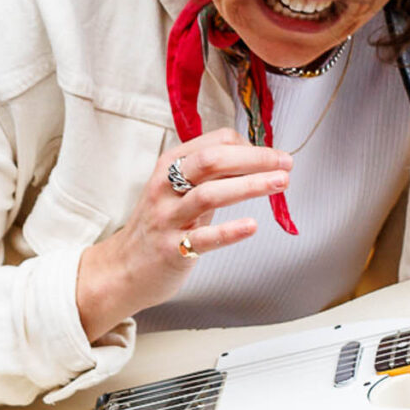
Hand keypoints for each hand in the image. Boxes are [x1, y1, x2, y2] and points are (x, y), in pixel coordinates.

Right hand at [74, 130, 291, 338]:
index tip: (272, 157)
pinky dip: (230, 231)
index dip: (249, 146)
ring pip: (209, 194)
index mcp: (170, 166)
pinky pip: (203, 238)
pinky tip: (252, 226)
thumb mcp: (180, 190)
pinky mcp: (171, 249)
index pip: (214, 142)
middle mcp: (166, 187)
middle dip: (254, 159)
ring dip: (249, 186)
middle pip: (212, 161)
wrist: (123, 267)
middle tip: (286, 163)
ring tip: (279, 184)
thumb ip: (212, 175)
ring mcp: (167, 218)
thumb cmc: (160, 225)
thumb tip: (256, 159)